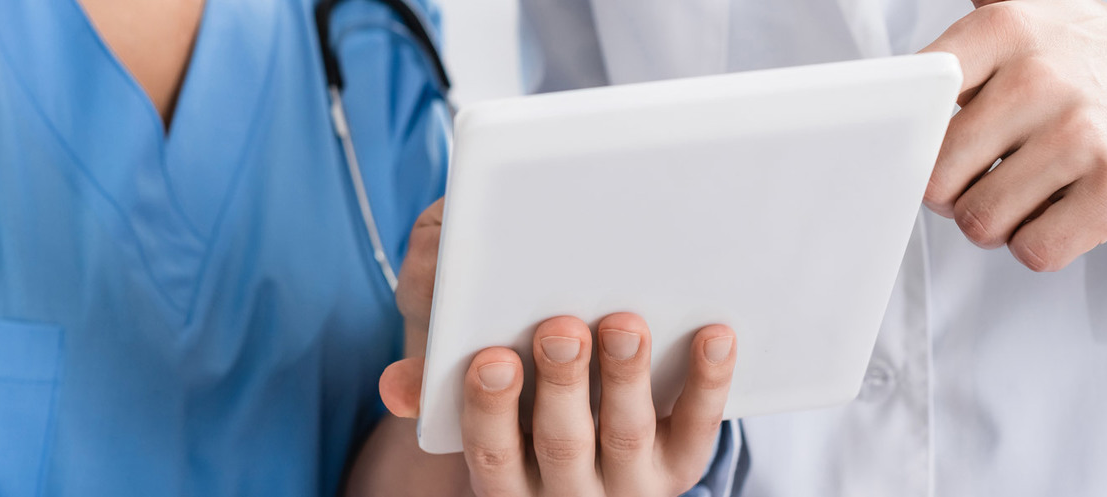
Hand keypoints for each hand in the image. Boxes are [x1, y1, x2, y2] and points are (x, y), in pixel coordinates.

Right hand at [377, 199, 739, 496]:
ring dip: (625, 378)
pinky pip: (697, 426)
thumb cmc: (524, 426)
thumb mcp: (483, 422)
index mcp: (508, 482)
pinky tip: (712, 334)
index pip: (493, 452)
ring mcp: (630, 482)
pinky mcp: (684, 463)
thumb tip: (394, 384)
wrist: (595, 483)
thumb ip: (439, 394)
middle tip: (560, 326)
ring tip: (624, 322)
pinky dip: (707, 380)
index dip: (492, 408)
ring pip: (625, 435)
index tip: (491, 358)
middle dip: (560, 384)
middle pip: (562, 442)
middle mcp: (568, 493)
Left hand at [919, 0, 1106, 270]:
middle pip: (936, 174)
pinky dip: (1039, 245)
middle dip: (953, 192)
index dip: (908, 134)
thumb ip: (973, 30)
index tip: (919, 144)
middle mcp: (1040, 76)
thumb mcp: (1040, 19)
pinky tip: (1061, 213)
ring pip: (978, 221)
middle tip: (982, 179)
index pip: (914, 93)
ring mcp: (1080, 134)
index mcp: (1009, 29)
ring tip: (1028, 193)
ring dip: (996, 223)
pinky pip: (1032, 250)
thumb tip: (900, 55)